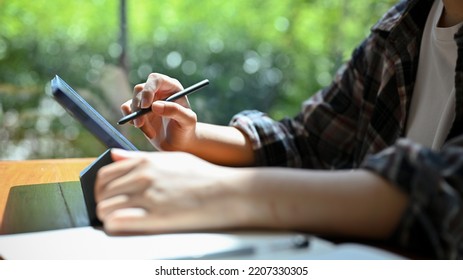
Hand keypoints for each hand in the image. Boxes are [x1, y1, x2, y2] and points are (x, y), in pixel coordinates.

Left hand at [94, 149, 246, 233]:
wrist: (225, 192)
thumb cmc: (201, 175)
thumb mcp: (170, 159)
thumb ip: (138, 157)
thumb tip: (114, 155)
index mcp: (145, 162)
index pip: (105, 174)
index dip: (102, 188)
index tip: (109, 196)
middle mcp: (142, 176)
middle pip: (101, 192)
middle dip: (104, 202)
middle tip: (114, 210)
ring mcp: (147, 196)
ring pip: (104, 208)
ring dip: (108, 216)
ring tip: (121, 219)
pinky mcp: (155, 217)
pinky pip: (116, 222)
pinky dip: (116, 226)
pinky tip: (126, 226)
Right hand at [121, 73, 197, 150]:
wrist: (179, 143)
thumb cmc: (186, 129)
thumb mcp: (187, 121)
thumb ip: (175, 111)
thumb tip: (155, 105)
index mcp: (171, 87)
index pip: (156, 80)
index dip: (148, 90)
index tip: (146, 106)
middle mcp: (158, 91)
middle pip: (140, 89)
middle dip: (138, 107)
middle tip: (140, 124)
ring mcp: (147, 100)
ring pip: (132, 102)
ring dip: (137, 118)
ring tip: (150, 133)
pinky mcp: (138, 110)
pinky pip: (127, 109)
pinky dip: (131, 120)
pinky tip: (144, 130)